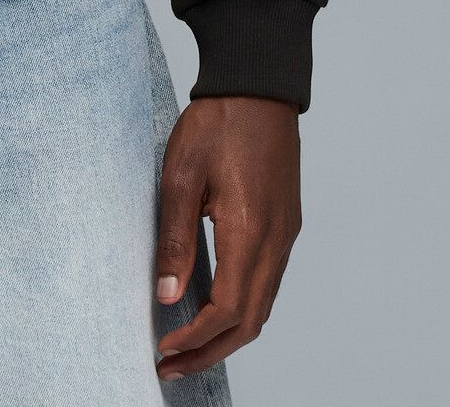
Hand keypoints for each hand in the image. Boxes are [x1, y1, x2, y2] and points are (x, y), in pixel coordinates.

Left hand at [152, 93, 301, 379]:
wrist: (258, 85)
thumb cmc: (218, 121)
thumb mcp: (181, 174)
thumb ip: (175, 238)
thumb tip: (168, 295)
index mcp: (250, 230)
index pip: (228, 309)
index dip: (196, 338)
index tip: (163, 349)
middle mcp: (276, 240)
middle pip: (251, 321)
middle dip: (210, 350)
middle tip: (170, 365)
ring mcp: (286, 234)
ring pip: (263, 306)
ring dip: (227, 334)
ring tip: (187, 345)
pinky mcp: (286, 223)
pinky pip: (268, 282)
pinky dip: (242, 307)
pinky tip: (214, 306)